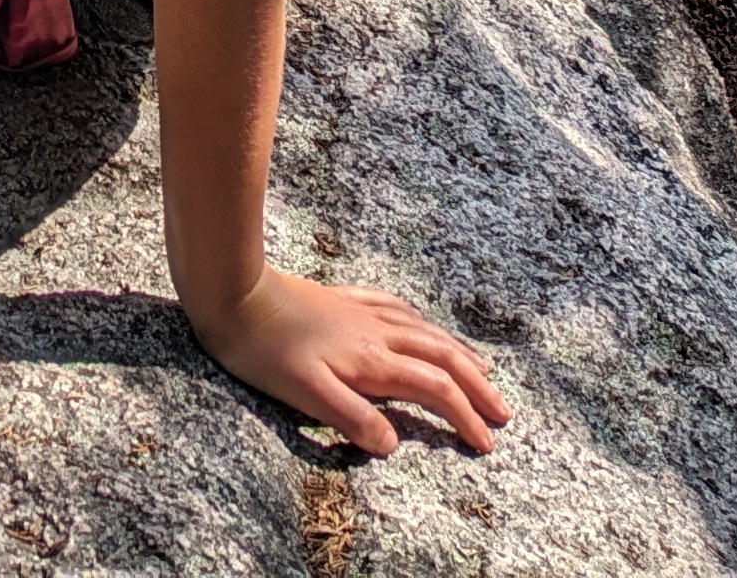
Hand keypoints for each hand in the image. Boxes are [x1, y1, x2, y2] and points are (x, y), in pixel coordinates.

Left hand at [190, 265, 513, 457]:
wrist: (234, 292)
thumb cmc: (264, 349)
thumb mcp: (306, 393)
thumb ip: (352, 419)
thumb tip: (393, 444)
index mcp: (372, 361)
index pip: (434, 391)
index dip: (464, 417)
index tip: (486, 443)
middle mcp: (377, 334)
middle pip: (442, 358)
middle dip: (476, 387)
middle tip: (502, 412)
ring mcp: (361, 313)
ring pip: (424, 332)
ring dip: (457, 352)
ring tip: (481, 369)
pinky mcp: (342, 300)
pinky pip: (395, 308)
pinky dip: (419, 321)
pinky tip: (419, 322)